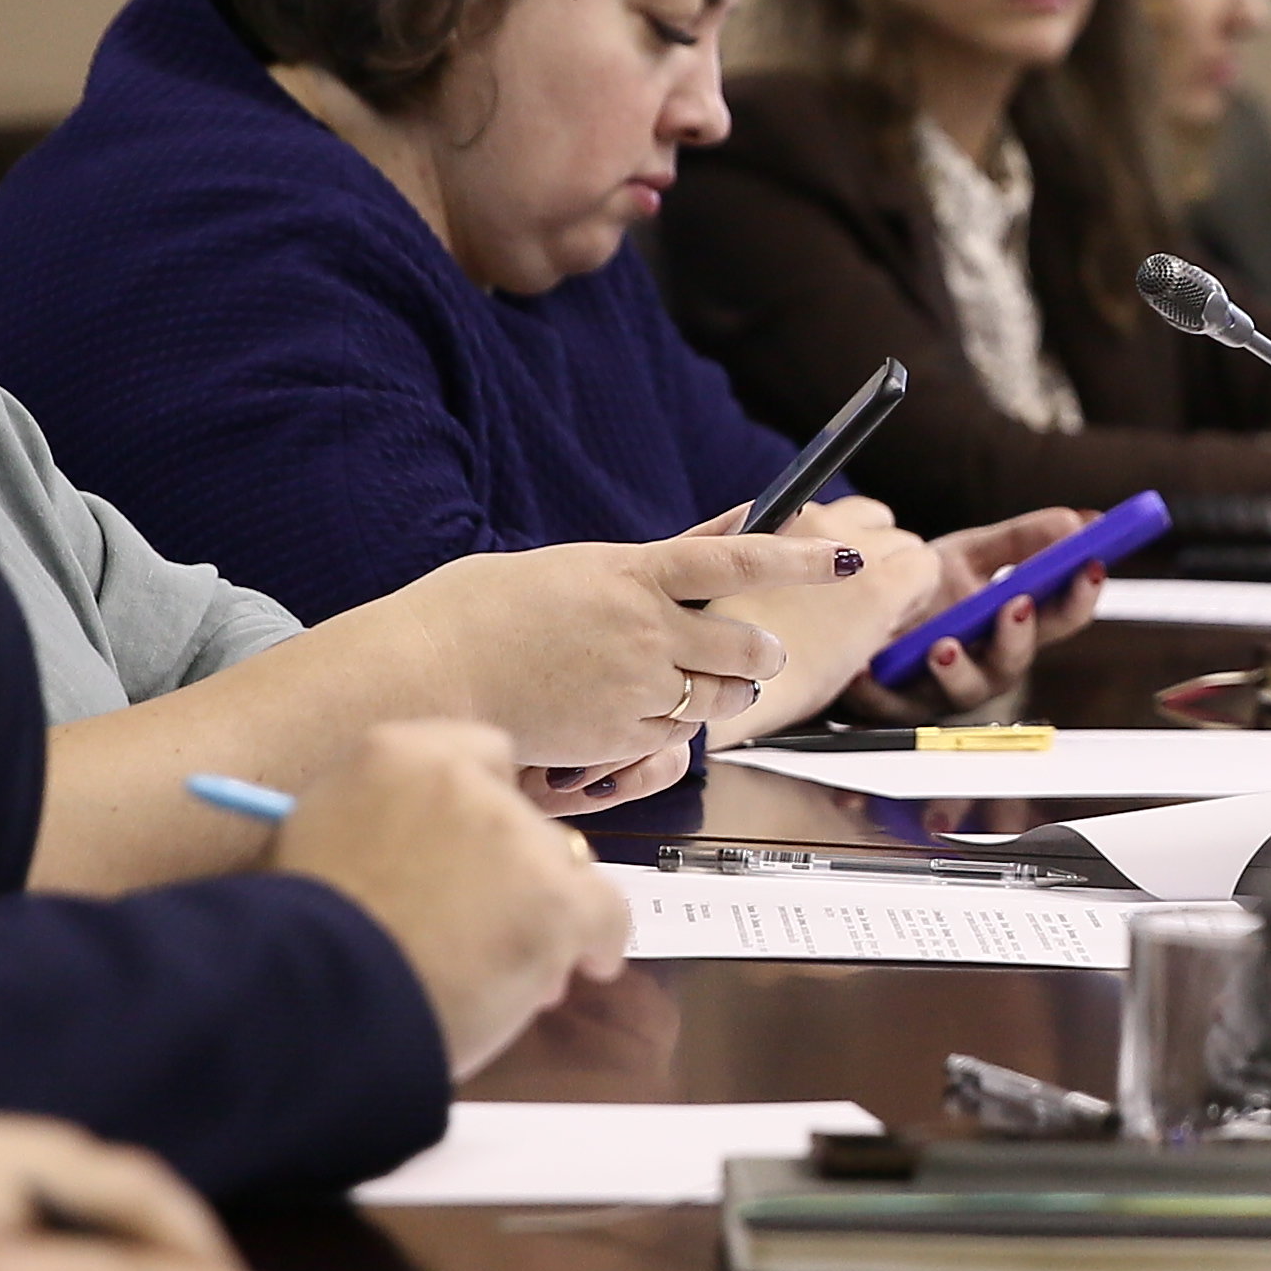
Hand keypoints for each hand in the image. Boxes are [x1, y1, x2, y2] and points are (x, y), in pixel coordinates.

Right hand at [274, 719, 628, 1073]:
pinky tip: (589, 966)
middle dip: (511, 868)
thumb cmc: (299, 940)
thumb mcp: (315, 844)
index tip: (476, 848)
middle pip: (521, 818)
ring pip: (561, 865)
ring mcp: (515, 838)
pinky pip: (605, 912)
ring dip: (546, 906)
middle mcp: (464, 781)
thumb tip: (419, 855)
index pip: (476, 753)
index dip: (484, 806)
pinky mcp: (555, 900)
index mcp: (393, 754)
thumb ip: (375, 826)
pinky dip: (598, 941)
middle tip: (491, 921)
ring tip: (523, 960)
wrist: (314, 996)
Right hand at [376, 529, 874, 788]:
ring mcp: (634, 689)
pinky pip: (675, 737)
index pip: (737, 561)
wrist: (428, 671)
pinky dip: (673, 727)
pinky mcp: (616, 738)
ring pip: (723, 700)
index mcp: (632, 572)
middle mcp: (645, 631)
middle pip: (748, 648)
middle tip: (755, 653)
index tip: (842, 557)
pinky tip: (637, 713)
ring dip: (726, 693)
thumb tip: (723, 531)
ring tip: (696, 685)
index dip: (798, 561)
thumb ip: (652, 561)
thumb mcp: (574, 567)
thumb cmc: (483, 610)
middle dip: (760, 654)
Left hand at [856, 507, 1109, 717]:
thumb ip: (1021, 541)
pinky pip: (888, 702)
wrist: (862, 616)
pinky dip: (877, 686)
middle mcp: (986, 666)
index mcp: (1011, 630)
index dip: (1080, 594)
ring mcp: (942, 688)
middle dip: (1018, 635)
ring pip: (961, 689)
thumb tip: (1076, 520)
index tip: (1089, 564)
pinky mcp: (895, 703)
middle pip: (1015, 660)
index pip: (1060, 617)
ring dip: (956, 669)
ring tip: (942, 645)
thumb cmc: (925, 594)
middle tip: (1017, 603)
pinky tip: (867, 668)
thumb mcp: (970, 558)